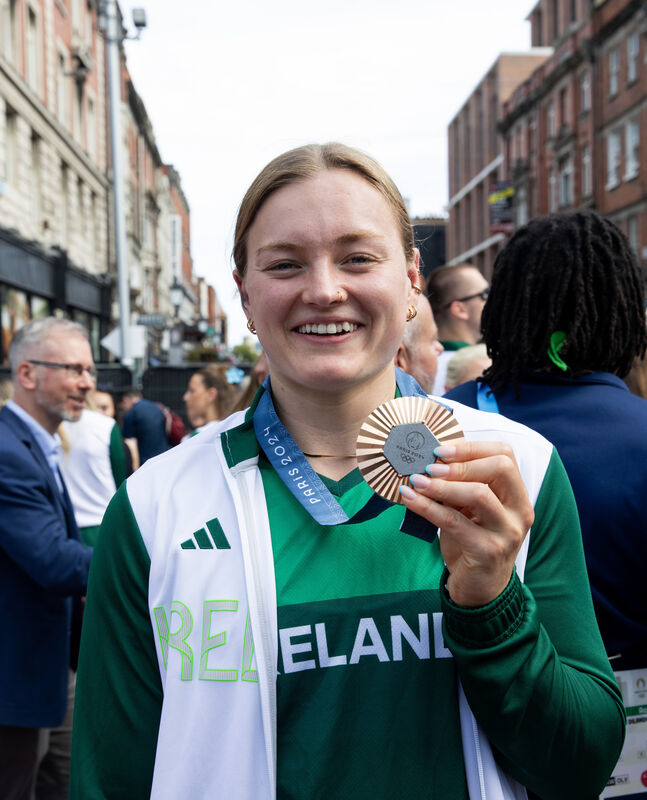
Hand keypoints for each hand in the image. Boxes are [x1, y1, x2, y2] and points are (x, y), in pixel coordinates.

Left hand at [399, 441, 533, 606]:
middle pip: (500, 468)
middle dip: (461, 462)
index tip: (440, 448)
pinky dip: (427, 507)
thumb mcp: (470, 509)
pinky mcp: (487, 551)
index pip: (505, 455)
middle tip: (431, 465)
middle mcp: (519, 511)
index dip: (472, 447)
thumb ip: (460, 485)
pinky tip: (409, 498)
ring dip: (442, 484)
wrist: (480, 589)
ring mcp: (506, 532)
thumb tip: (428, 458)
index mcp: (517, 495)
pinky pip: (454, 522)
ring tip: (417, 480)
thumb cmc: (472, 541)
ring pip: (479, 493)